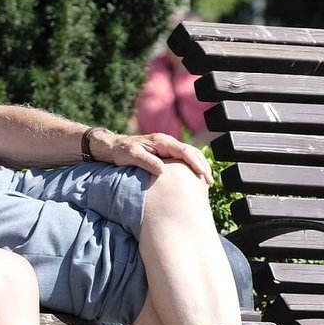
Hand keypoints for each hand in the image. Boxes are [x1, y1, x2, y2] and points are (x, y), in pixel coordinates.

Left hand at [96, 130, 213, 183]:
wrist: (112, 148)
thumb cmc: (121, 152)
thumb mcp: (131, 156)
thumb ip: (147, 161)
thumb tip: (163, 170)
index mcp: (162, 142)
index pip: (185, 151)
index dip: (196, 163)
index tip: (203, 175)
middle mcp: (167, 143)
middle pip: (192, 152)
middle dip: (203, 166)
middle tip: (210, 182)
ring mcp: (167, 148)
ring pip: (189, 155)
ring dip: (199, 167)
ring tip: (206, 183)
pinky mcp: (165, 154)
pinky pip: (183, 160)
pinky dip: (191, 168)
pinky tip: (194, 179)